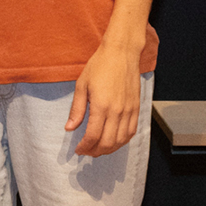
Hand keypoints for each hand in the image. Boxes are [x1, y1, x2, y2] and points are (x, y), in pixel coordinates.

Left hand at [68, 34, 145, 157]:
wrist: (121, 53)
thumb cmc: (100, 66)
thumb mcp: (81, 85)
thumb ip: (76, 109)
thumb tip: (69, 128)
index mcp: (101, 106)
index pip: (93, 136)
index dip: (85, 147)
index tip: (79, 150)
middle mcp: (117, 111)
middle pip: (107, 143)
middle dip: (95, 152)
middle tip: (87, 152)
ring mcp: (129, 110)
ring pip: (121, 140)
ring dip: (109, 149)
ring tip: (98, 149)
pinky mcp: (136, 108)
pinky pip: (132, 131)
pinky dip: (123, 141)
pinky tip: (114, 141)